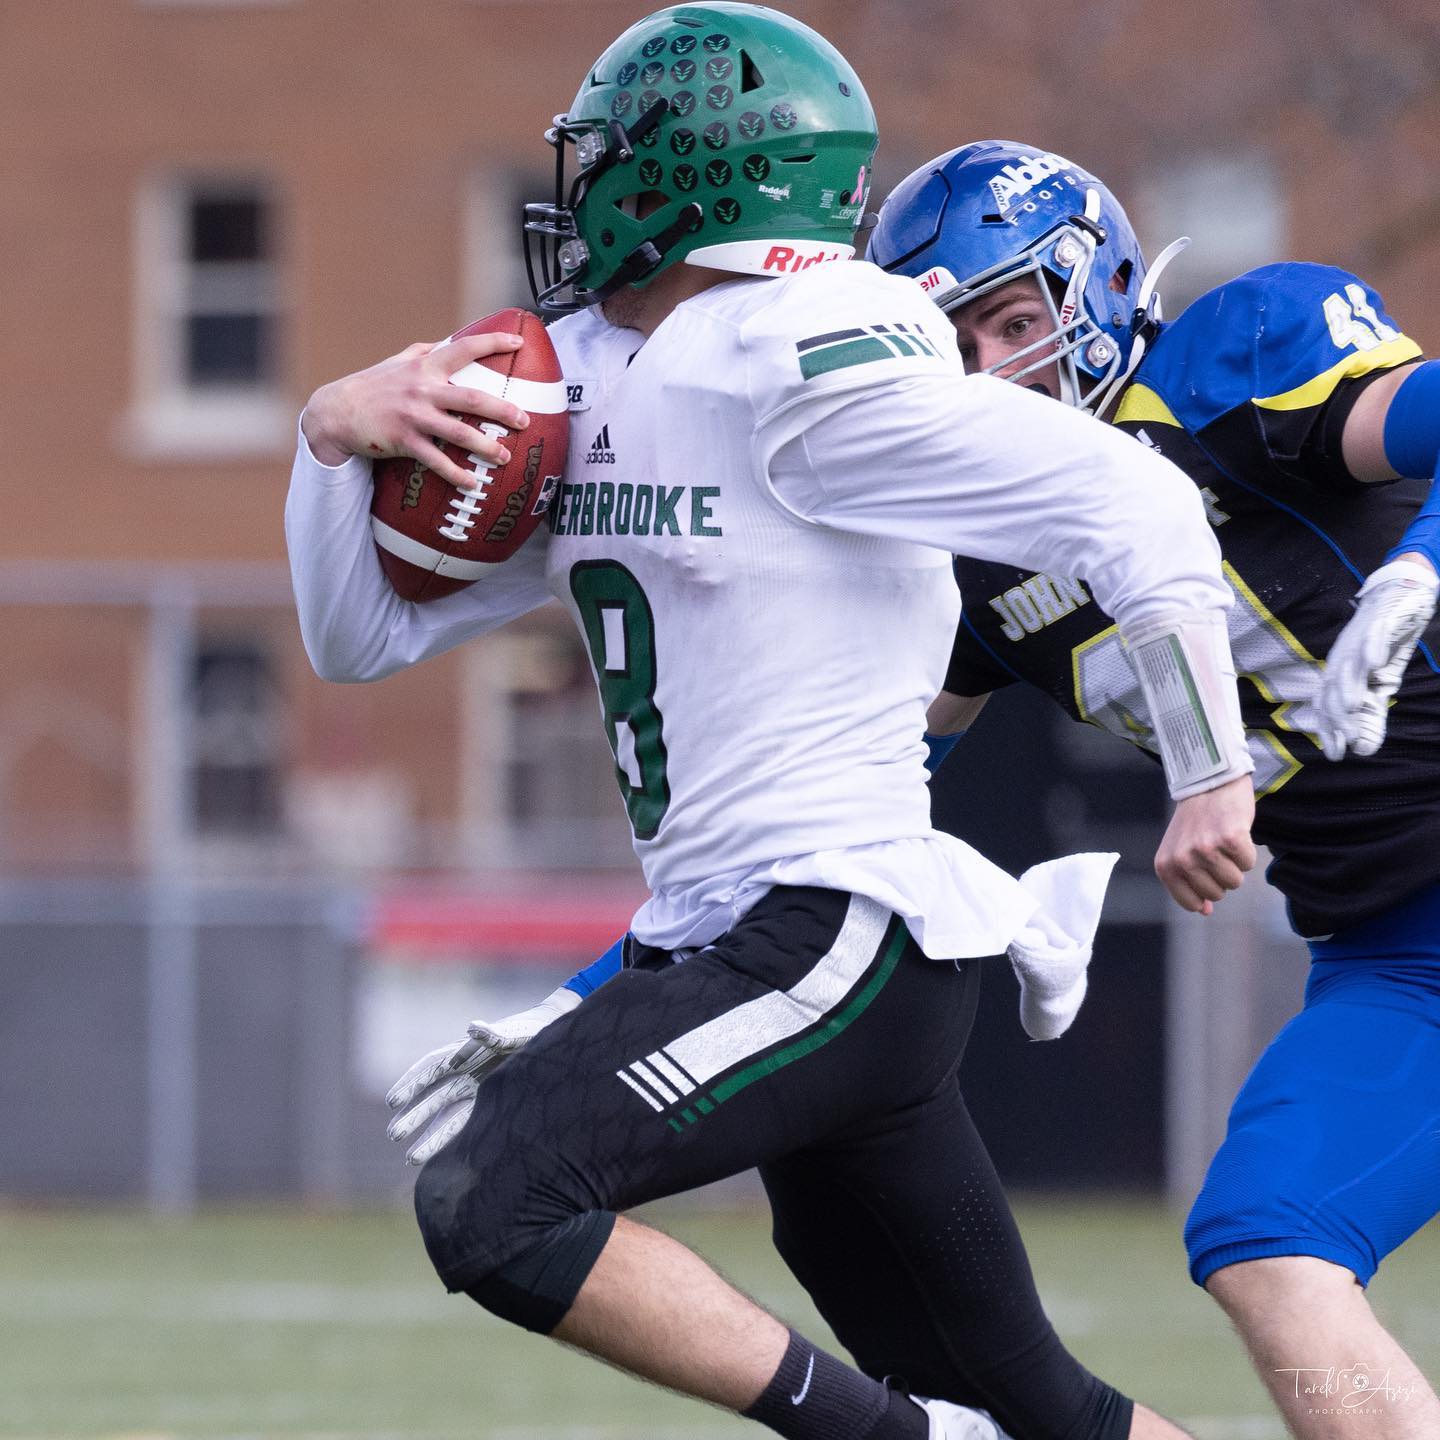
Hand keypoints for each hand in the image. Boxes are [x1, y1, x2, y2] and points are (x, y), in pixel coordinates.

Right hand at [301, 330, 531, 487]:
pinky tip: (472, 483)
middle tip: (524, 420)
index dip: (493, 342)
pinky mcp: (403, 441)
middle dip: (502, 409)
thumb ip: (424, 352)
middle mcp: (422, 388)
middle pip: (472, 399)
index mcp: (425, 366)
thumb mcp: (397, 362)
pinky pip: (436, 460)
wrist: (336, 411)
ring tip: (505, 456)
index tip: (519, 342)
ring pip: (458, 433)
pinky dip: (455, 473)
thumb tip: (447, 341)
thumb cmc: (373, 385)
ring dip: (485, 446)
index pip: (464, 348)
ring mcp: (414, 416)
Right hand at [385, 986, 580, 1165]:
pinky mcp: (491, 1105)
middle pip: (434, 1097)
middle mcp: (466, 1073)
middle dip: (414, 1115)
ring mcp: (477, 1090)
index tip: (393, 1100)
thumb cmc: (531, 1031)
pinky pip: (467, 1124)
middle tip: (393, 1134)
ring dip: (429, 1136)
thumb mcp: (514, 1032)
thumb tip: (472, 1028)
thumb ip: (494, 1034)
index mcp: (466, 1052)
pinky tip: (439, 1159)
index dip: (411, 1082)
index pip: (431, 1068)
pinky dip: (452, 1140)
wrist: (552, 1037)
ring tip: (409, 1158)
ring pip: (447, 1116)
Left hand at [1154, 775, 1255, 914]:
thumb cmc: (1195, 821)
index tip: (1205, 872)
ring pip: (1235, 881)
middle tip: (1214, 848)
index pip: (1191, 903)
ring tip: (1223, 840)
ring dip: (1235, 863)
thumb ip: (1187, 882)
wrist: (1208, 782)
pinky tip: (1235, 831)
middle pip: (1217, 894)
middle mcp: (1182, 859)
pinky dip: (1247, 850)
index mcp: (1166, 866)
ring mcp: (1206, 849)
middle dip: (1221, 875)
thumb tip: (1205, 912)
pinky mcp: (1230, 838)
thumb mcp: (1180, 852)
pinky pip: (1249, 863)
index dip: (1205, 893)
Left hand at [1315, 556, 1437, 760]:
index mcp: (1339, 676)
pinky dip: (1372, 647)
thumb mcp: (1381, 685)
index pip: (1328, 707)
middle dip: (1339, 716)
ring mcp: (1357, 642)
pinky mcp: (1376, 623)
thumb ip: (1372, 714)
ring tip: (1353, 704)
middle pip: (1334, 690)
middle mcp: (1342, 661)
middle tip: (1350, 737)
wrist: (1398, 600)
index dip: (1329, 730)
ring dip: (1350, 685)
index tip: (1335, 755)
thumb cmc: (1385, 646)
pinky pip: (1372, 636)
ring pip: (1348, 666)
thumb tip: (1364, 749)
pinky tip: (1376, 661)